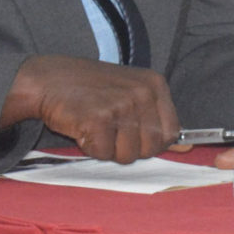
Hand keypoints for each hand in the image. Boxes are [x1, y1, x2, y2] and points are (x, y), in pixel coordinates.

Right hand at [1, 55, 178, 164]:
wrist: (47, 79)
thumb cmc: (90, 89)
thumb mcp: (131, 94)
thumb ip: (158, 120)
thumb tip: (186, 148)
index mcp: (155, 85)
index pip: (171, 133)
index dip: (151, 143)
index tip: (132, 135)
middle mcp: (143, 93)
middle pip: (150, 148)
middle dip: (128, 148)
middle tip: (108, 130)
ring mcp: (121, 104)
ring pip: (127, 154)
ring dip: (107, 149)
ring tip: (95, 127)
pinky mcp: (98, 118)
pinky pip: (102, 153)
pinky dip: (89, 147)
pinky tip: (82, 128)